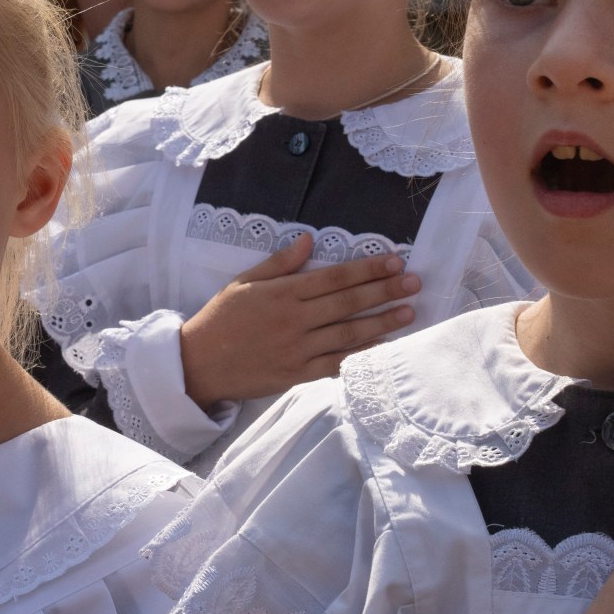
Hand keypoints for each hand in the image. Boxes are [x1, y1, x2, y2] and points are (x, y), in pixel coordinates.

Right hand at [179, 236, 420, 409]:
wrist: (198, 364)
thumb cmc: (221, 319)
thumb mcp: (244, 282)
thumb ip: (279, 263)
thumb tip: (309, 239)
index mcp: (283, 293)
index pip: (335, 277)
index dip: (368, 269)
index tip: (395, 261)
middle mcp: (294, 320)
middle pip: (348, 302)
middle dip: (385, 291)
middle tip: (414, 282)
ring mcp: (298, 349)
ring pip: (349, 334)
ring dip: (382, 322)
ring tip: (408, 312)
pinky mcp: (297, 374)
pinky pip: (336, 365)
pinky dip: (362, 356)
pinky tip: (383, 347)